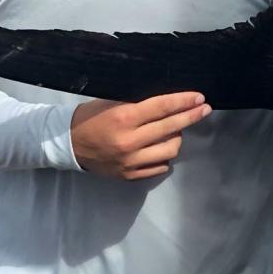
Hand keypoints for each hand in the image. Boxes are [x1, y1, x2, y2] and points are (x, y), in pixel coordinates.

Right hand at [70, 91, 211, 179]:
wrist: (68, 144)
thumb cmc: (92, 116)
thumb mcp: (114, 102)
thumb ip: (141, 104)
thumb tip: (171, 101)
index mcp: (124, 118)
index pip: (162, 108)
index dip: (184, 102)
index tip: (200, 98)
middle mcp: (129, 142)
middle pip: (171, 128)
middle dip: (191, 116)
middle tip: (204, 109)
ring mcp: (130, 162)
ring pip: (170, 150)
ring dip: (177, 137)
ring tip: (174, 130)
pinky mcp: (129, 175)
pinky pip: (159, 167)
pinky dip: (165, 156)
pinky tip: (162, 147)